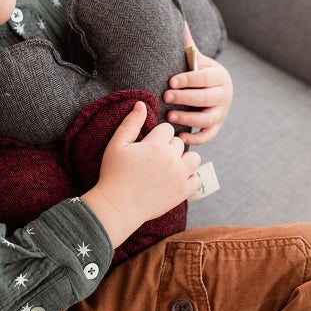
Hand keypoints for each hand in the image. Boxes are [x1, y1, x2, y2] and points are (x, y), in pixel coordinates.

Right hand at [81, 101, 200, 247]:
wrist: (117, 206)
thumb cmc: (113, 174)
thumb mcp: (117, 145)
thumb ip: (131, 123)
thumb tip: (141, 104)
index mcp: (156, 144)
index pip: (167, 129)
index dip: (157, 135)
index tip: (148, 144)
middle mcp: (172, 159)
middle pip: (179, 142)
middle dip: (169, 146)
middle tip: (154, 158)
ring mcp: (179, 177)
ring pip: (194, 158)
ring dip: (184, 159)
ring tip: (169, 165)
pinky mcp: (182, 193)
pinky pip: (196, 179)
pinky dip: (189, 178)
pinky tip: (175, 179)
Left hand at [163, 23, 232, 144]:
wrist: (214, 89)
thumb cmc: (199, 73)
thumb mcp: (196, 59)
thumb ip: (187, 45)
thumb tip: (179, 20)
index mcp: (219, 76)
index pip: (204, 78)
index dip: (188, 80)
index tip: (170, 81)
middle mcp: (224, 95)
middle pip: (207, 99)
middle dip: (186, 98)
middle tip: (166, 97)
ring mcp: (221, 113)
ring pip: (208, 119)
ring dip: (189, 119)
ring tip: (170, 117)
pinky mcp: (216, 127)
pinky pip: (208, 136)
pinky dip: (196, 139)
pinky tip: (180, 137)